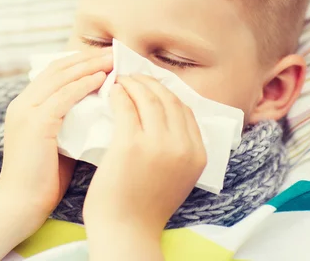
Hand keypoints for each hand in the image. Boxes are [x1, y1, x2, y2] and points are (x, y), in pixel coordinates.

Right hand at [0, 47, 112, 228]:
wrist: (19, 205)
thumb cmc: (42, 180)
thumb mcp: (58, 142)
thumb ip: (72, 122)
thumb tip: (102, 108)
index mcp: (25, 106)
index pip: (53, 72)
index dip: (79, 62)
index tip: (104, 58)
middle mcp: (22, 103)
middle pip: (57, 69)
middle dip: (87, 58)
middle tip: (113, 52)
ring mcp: (26, 111)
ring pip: (61, 77)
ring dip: (89, 66)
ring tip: (112, 61)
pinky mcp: (34, 123)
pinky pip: (63, 96)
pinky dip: (84, 84)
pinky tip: (102, 79)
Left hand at [84, 75, 206, 244]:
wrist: (126, 231)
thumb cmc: (144, 207)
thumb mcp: (176, 177)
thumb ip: (177, 150)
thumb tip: (165, 118)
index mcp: (197, 154)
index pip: (185, 110)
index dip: (167, 93)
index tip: (151, 86)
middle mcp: (182, 147)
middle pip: (169, 99)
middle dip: (150, 82)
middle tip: (134, 77)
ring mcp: (158, 145)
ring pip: (148, 98)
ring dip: (134, 84)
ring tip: (121, 80)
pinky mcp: (132, 145)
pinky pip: (126, 107)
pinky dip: (119, 94)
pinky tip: (112, 91)